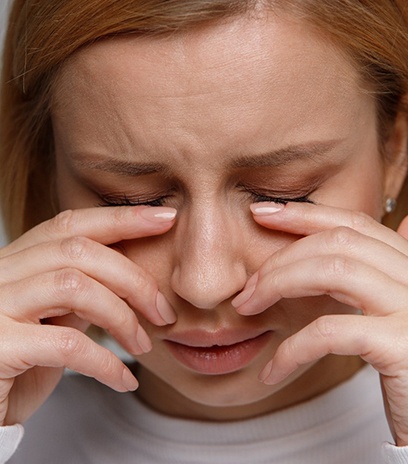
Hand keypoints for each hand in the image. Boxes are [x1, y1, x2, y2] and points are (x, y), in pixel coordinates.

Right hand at [0, 205, 176, 425]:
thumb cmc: (20, 368)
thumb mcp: (53, 320)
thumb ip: (80, 292)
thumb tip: (128, 273)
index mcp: (13, 261)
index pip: (70, 225)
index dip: (121, 218)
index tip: (166, 217)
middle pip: (79, 251)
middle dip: (134, 279)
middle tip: (164, 312)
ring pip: (74, 287)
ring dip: (122, 318)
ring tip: (142, 346)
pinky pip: (68, 344)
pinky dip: (106, 362)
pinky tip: (124, 380)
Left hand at [232, 202, 407, 445]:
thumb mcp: (400, 311)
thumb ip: (396, 269)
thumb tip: (405, 223)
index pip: (354, 223)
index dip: (304, 214)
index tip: (261, 213)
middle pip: (338, 243)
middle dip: (281, 258)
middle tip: (247, 286)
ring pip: (333, 272)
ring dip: (278, 285)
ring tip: (248, 309)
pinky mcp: (403, 348)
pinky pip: (331, 333)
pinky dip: (292, 349)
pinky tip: (273, 370)